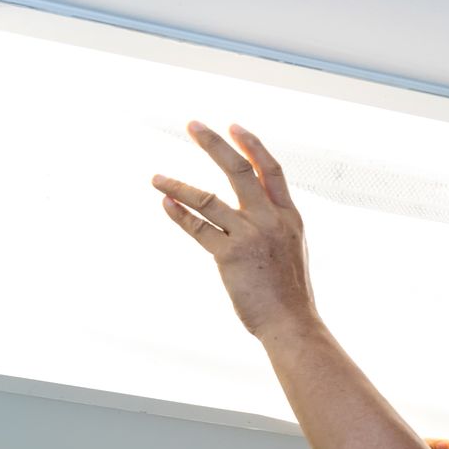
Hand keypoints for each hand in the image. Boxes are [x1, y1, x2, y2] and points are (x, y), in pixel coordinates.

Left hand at [153, 122, 316, 338]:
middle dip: (213, 144)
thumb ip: (277, 224)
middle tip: (192, 124)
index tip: (232, 126)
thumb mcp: (293, 249)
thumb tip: (260, 209)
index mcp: (289, 216)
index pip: (271, 169)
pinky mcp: (229, 255)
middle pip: (239, 170)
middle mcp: (270, 219)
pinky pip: (198, 228)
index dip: (252, 145)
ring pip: (208, 199)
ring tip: (155, 177)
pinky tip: (164, 202)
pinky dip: (179, 213)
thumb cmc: (290, 294)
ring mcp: (249, 236)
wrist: (291, 324)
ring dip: (178, 185)